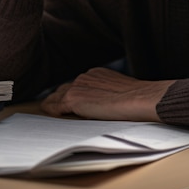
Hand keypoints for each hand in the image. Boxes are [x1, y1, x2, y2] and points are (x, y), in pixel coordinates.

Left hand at [41, 67, 174, 121]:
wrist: (140, 99)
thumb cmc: (138, 99)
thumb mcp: (119, 91)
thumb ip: (107, 94)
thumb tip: (105, 106)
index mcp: (96, 74)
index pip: (78, 84)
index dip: (71, 94)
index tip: (67, 101)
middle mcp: (85, 76)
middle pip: (64, 88)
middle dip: (60, 98)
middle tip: (53, 108)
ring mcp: (78, 86)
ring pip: (57, 96)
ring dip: (54, 104)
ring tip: (49, 111)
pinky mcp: (73, 99)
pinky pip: (55, 106)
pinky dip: (51, 110)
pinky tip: (47, 114)